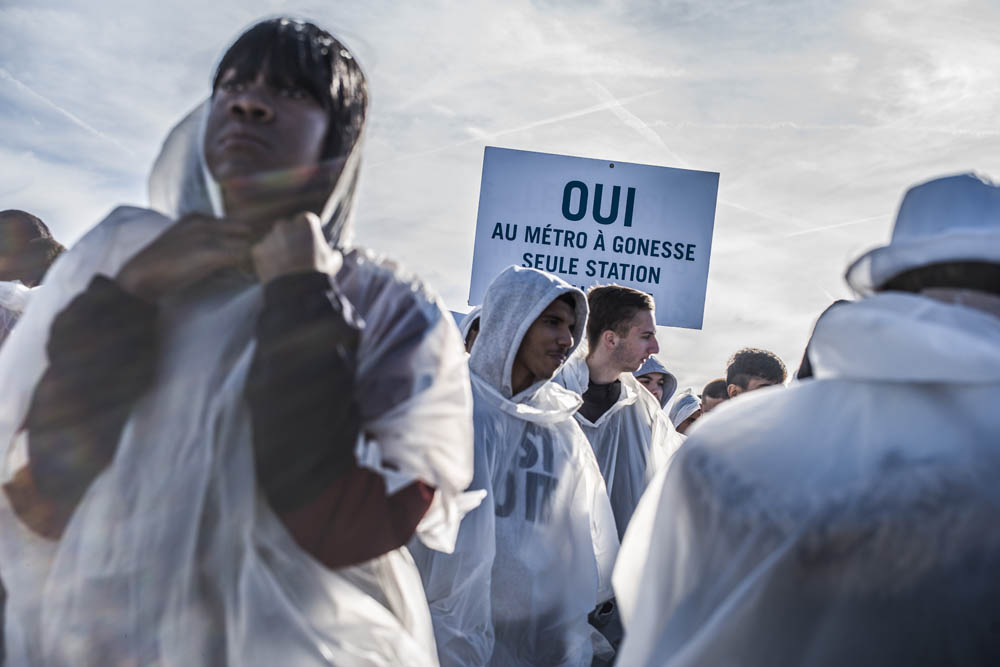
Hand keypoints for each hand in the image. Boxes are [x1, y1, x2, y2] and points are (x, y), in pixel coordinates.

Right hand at [116, 214, 251, 300]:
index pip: (234, 223)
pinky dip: (246, 266)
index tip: (242, 254)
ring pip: (246, 243)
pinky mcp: (210, 251)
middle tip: (247, 263)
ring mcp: (207, 235)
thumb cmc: (162, 266)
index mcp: (196, 217)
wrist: (140, 276)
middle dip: (248, 246)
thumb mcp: (184, 243)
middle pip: (245, 230)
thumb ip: (204, 241)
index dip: (240, 240)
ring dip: (248, 258)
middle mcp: (204, 221)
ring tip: (244, 271)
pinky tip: (240, 274)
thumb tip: (229, 250)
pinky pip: (243, 256)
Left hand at [251, 212, 342, 283]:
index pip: (306, 221)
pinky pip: (263, 252)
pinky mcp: (258, 250)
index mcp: (306, 222)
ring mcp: (270, 237)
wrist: (298, 291)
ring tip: (286, 266)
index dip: (308, 233)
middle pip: (287, 228)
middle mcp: (285, 225)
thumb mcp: (333, 261)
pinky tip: (276, 270)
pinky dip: (267, 259)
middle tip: (297, 255)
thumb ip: (331, 253)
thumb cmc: (319, 273)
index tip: (310, 243)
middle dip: (291, 238)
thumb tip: (333, 255)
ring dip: (278, 249)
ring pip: (274, 240)